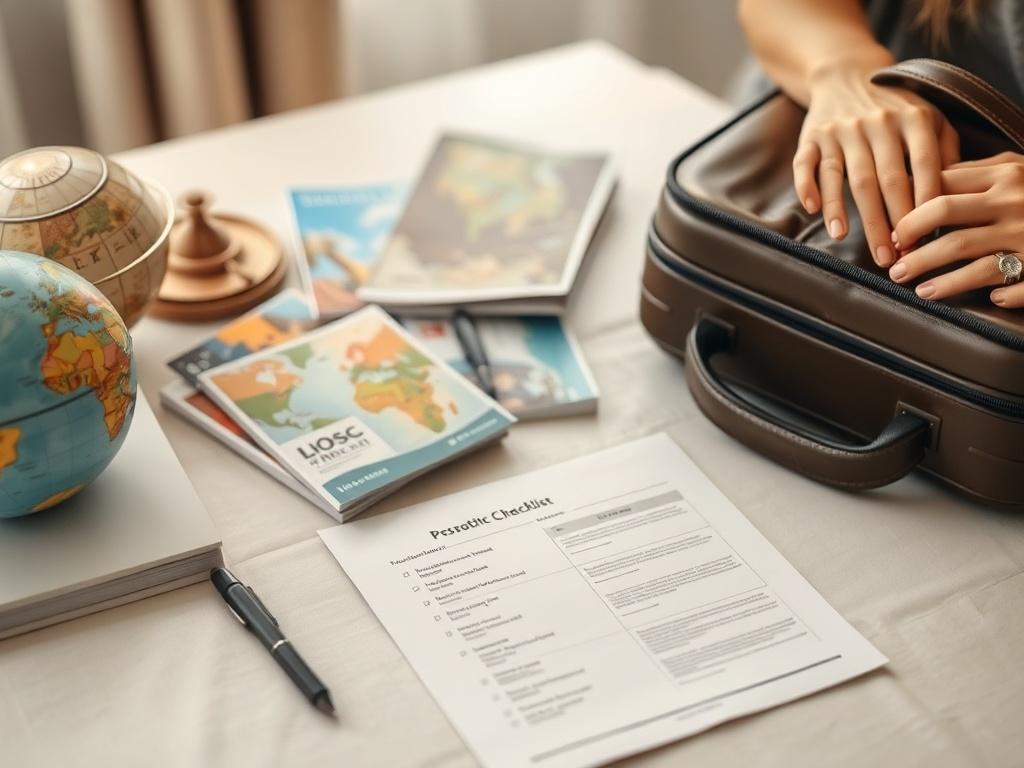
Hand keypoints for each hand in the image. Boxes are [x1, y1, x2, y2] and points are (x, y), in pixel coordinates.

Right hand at [794, 62, 959, 266]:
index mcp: (912, 118)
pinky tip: (814, 211)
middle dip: (887, 221)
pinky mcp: (812, 136)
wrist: (846, 74)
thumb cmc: (894, 106)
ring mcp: (841, 130)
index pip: (922, 165)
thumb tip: (950, 196)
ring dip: (849, 212)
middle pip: (884, 179)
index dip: (923, 203)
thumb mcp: (928, 117)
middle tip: (890, 256)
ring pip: (848, 177)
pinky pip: (807, 165)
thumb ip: (944, 150)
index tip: (924, 237)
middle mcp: (876, 122)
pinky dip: (808, 187)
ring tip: (849, 242)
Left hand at [890, 152, 1023, 307]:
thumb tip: (927, 180)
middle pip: (947, 223)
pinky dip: (1005, 294)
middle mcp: (1016, 205)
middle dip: (913, 245)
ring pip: (976, 261)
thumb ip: (975, 173)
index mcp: (1006, 176)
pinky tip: (990, 300)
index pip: (941, 191)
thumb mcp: (1016, 168)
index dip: (909, 214)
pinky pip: (1023, 285)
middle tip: (894, 263)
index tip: (892, 234)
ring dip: (943, 280)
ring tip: (919, 289)